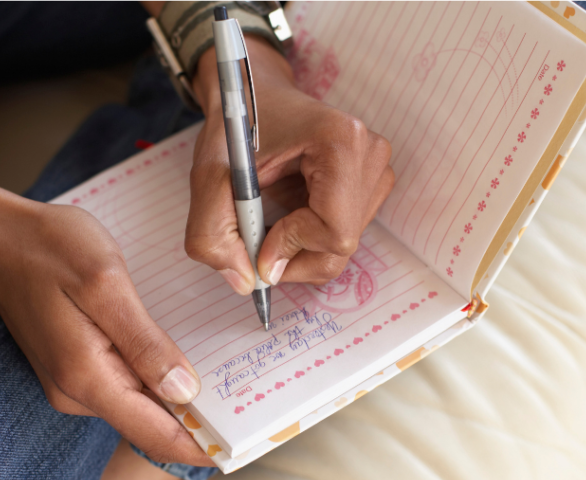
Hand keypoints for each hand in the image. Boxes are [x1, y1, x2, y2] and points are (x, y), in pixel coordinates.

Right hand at [0, 53, 208, 465]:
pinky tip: (178, 361)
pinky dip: (153, 380)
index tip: (241, 451)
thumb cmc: (51, 249)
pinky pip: (123, 387)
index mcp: (88, 378)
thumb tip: (184, 393)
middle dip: (197, 424)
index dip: (200, 448)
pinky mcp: (72, 369)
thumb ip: (144, 342)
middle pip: (149, 426)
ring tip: (227, 384)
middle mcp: (77, 394)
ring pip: (138, 407)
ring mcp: (72, 385)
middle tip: (250, 410)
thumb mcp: (105, 284)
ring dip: (177, 401)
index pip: (154, 436)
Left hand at [185, 37, 394, 291]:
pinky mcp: (373, 177)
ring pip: (345, 243)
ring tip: (272, 219)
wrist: (253, 90)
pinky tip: (290, 213)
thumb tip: (246, 281)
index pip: (335, 231)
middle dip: (295, 256)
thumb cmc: (235, 124)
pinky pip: (346, 231)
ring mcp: (377, 165)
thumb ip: (213, 235)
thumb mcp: (209, 177)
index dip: (292, 248)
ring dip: (301, 247)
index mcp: (340, 141)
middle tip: (258, 243)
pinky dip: (312, 236)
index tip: (257, 242)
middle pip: (342, 243)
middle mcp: (370, 152)